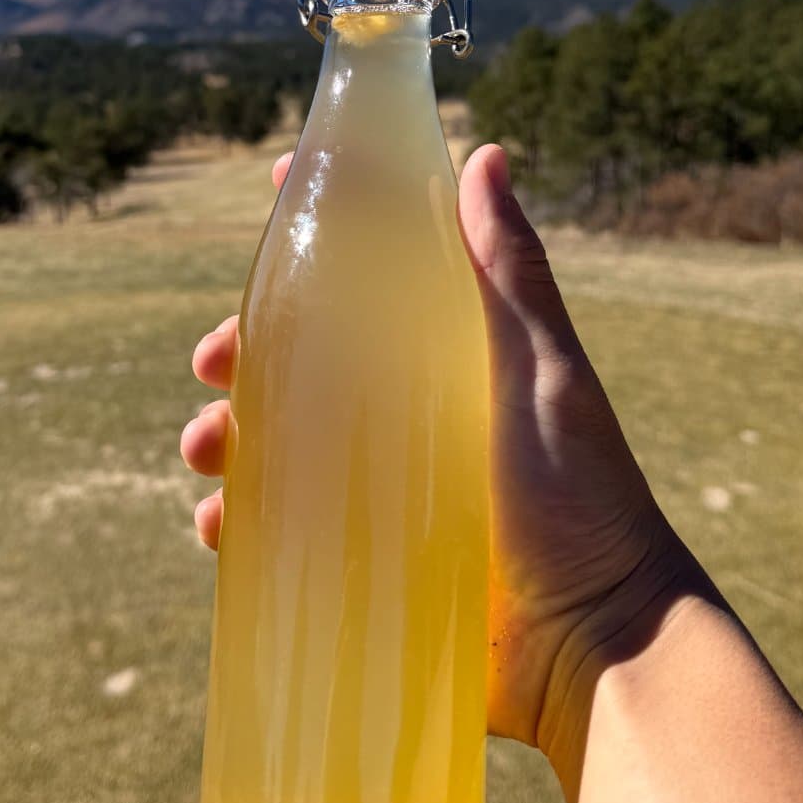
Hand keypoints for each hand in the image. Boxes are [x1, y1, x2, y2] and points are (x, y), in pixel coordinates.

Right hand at [182, 144, 699, 778]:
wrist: (593, 649)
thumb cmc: (584, 499)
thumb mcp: (543, 373)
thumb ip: (510, 274)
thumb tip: (485, 153)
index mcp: (451, 360)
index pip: (376, 276)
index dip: (322, 232)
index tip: (274, 191)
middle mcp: (412, 419)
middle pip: (304, 361)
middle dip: (246, 349)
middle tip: (215, 360)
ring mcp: (384, 497)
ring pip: (277, 446)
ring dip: (227, 435)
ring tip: (208, 449)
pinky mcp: (363, 570)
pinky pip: (278, 536)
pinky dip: (237, 524)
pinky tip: (219, 528)